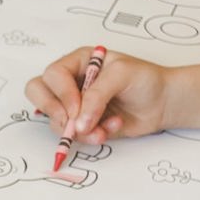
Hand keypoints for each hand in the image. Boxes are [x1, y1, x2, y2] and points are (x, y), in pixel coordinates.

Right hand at [25, 47, 171, 143]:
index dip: (61, 94)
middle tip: (70, 122)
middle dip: (53, 111)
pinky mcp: (80, 124)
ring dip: (78, 130)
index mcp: (79, 61)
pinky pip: (70, 136)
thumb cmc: (146, 80)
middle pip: (37, 92)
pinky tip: (107, 130)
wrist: (161, 103)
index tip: (76, 108)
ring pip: (54, 121)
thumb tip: (78, 122)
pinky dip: (88, 137)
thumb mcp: (123, 75)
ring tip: (103, 129)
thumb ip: (97, 95)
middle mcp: (72, 82)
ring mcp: (73, 105)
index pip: (53, 75)